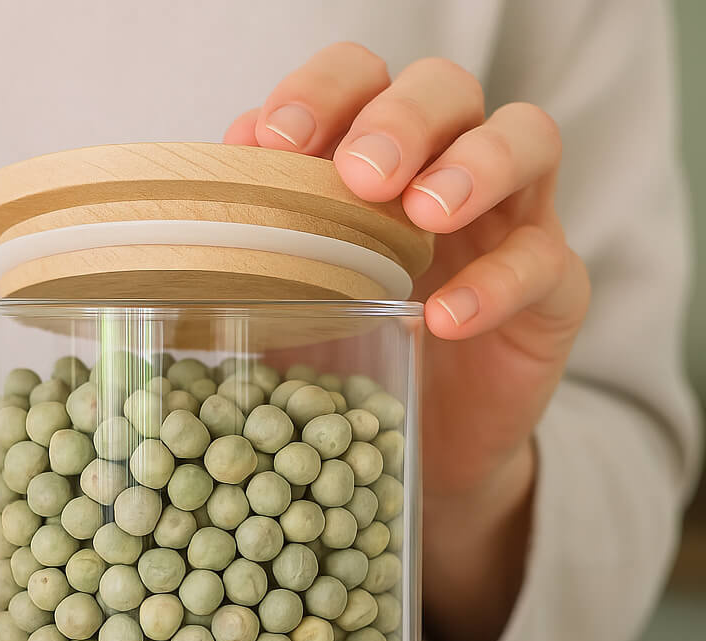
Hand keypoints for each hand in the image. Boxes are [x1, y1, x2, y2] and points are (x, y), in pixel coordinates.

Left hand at [225, 44, 590, 640]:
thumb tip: (202, 177)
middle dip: (401, 120)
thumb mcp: (289, 300)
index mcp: (378, 162)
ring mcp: (511, 223)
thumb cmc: (347, 359)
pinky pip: (542, 263)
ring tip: (422, 214)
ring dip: (472, 166)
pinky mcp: (552, 292)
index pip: (360, 82)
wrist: (420, 443)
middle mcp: (449, 173)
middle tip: (360, 174)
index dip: (322, 93)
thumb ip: (258, 243)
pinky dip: (495, 284)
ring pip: (526, 141)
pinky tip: (444, 318)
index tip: (275, 137)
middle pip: (447, 90)